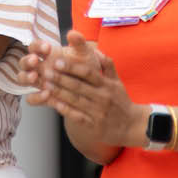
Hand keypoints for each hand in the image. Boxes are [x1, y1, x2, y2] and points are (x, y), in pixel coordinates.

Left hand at [24, 30, 143, 146]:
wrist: (133, 126)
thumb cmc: (121, 101)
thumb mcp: (117, 82)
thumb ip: (107, 66)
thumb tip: (96, 51)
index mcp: (107, 85)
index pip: (88, 73)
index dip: (72, 67)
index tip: (58, 61)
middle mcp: (102, 97)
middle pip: (79, 86)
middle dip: (60, 78)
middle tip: (45, 71)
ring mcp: (98, 112)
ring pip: (75, 101)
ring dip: (59, 93)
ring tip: (45, 85)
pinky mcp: (94, 125)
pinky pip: (77, 117)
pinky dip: (66, 110)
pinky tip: (55, 104)